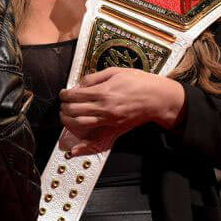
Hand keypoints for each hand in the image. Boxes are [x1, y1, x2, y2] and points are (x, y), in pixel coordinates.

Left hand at [59, 67, 185, 155]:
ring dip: (68, 120)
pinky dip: (83, 145)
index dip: (65, 94)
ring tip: (65, 115)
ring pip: (80, 124)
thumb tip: (80, 83)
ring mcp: (109, 120)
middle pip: (74, 110)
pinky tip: (74, 148)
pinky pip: (95, 139)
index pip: (75, 95)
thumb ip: (95, 77)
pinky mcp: (114, 128)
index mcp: (104, 92)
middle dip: (64, 107)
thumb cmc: (140, 83)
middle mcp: (104, 108)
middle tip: (63, 103)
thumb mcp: (117, 72)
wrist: (157, 98)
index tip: (63, 93)